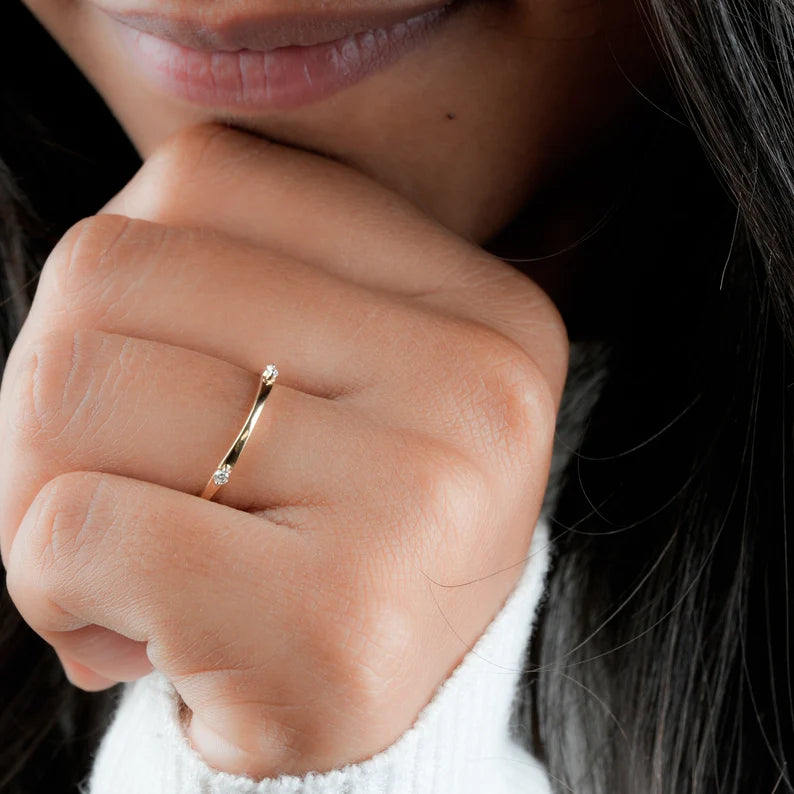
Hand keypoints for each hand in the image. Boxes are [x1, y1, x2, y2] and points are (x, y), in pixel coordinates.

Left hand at [0, 124, 566, 777]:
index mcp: (481, 305)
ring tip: (140, 551)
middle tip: (127, 475)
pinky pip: (75, 532)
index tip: (182, 376)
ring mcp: (421, 501)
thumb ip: (236, 270)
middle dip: (56, 384)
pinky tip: (138, 622)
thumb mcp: (337, 362)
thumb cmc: (343, 518)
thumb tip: (87, 273)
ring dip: (41, 488)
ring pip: (72, 390)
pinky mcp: (337, 627)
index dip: (133, 281)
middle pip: (110, 271)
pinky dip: (52, 579)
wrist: (388, 690)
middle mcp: (475, 386)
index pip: (203, 180)